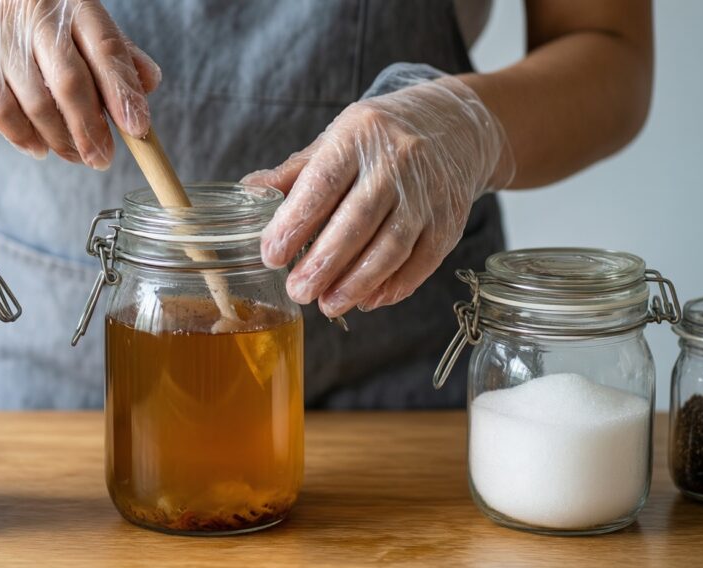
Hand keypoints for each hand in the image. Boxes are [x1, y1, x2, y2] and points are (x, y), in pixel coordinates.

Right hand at [0, 0, 160, 167]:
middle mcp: (35, 11)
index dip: (124, 92)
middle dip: (91, 129)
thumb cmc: (17, 20)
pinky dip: (24, 137)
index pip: (106, 48)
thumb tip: (150, 82)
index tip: (138, 128)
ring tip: (73, 154)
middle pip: (72, 82)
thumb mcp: (68, 25)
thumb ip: (111, 50)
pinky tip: (38, 147)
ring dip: (60, 139)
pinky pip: (2, 112)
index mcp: (70, 2)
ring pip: (39, 103)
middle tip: (102, 158)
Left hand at [243, 64, 512, 317]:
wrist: (453, 127)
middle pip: (358, 221)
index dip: (295, 223)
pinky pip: (422, 261)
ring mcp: (428, 193)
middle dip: (324, 263)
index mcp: (358, 135)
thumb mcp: (335, 140)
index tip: (271, 255)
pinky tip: (367, 300)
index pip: (323, 183)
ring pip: (392, 247)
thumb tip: (249, 193)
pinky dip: (394, 286)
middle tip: (297, 291)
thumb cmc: (380, 138)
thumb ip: (293, 173)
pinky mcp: (449, 221)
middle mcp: (397, 162)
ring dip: (357, 283)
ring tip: (327, 305)